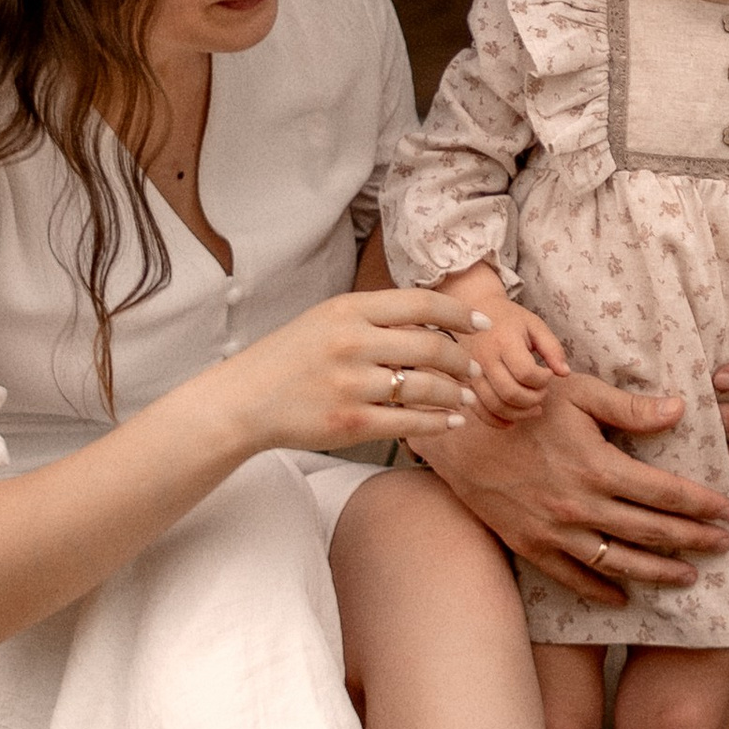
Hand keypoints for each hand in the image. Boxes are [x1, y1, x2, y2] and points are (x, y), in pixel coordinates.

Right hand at [238, 288, 485, 453]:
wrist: (245, 400)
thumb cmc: (291, 357)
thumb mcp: (327, 319)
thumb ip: (375, 316)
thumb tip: (433, 321)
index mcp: (349, 310)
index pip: (422, 304)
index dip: (460, 313)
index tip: (483, 323)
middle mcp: (352, 343)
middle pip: (431, 348)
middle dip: (461, 360)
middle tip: (473, 369)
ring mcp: (352, 385)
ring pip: (426, 388)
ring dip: (455, 394)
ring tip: (465, 397)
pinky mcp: (351, 424)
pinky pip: (410, 423)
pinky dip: (438, 423)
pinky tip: (450, 422)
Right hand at [409, 368, 728, 603]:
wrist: (460, 437)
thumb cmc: (523, 407)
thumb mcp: (578, 393)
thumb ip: (630, 407)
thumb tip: (680, 409)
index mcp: (598, 466)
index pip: (664, 493)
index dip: (699, 503)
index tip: (725, 509)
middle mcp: (581, 505)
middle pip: (650, 531)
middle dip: (692, 540)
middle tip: (722, 544)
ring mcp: (556, 532)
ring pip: (620, 562)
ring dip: (659, 573)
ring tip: (689, 576)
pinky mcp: (532, 547)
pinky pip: (574, 578)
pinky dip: (601, 591)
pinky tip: (625, 597)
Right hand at [461, 295, 570, 425]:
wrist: (473, 310)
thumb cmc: (508, 318)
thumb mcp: (534, 325)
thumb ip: (552, 348)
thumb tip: (565, 373)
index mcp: (504, 341)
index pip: (526, 373)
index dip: (543, 380)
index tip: (548, 374)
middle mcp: (485, 359)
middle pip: (511, 393)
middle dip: (534, 399)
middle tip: (543, 392)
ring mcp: (472, 374)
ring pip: (495, 406)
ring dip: (519, 414)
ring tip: (533, 407)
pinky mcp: (466, 384)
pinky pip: (479, 411)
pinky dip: (497, 421)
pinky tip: (512, 420)